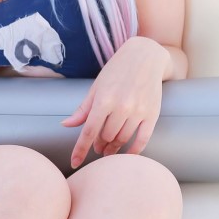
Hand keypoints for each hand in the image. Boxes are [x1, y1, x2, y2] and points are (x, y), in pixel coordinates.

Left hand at [60, 37, 168, 168]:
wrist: (145, 56)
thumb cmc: (117, 70)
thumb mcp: (96, 87)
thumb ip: (83, 109)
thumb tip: (65, 125)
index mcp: (104, 99)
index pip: (89, 131)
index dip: (80, 149)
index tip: (75, 162)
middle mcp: (121, 107)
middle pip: (105, 137)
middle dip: (99, 145)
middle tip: (97, 148)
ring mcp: (139, 111)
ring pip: (122, 139)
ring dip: (113, 148)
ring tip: (108, 149)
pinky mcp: (153, 114)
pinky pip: (142, 139)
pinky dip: (134, 150)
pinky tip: (126, 154)